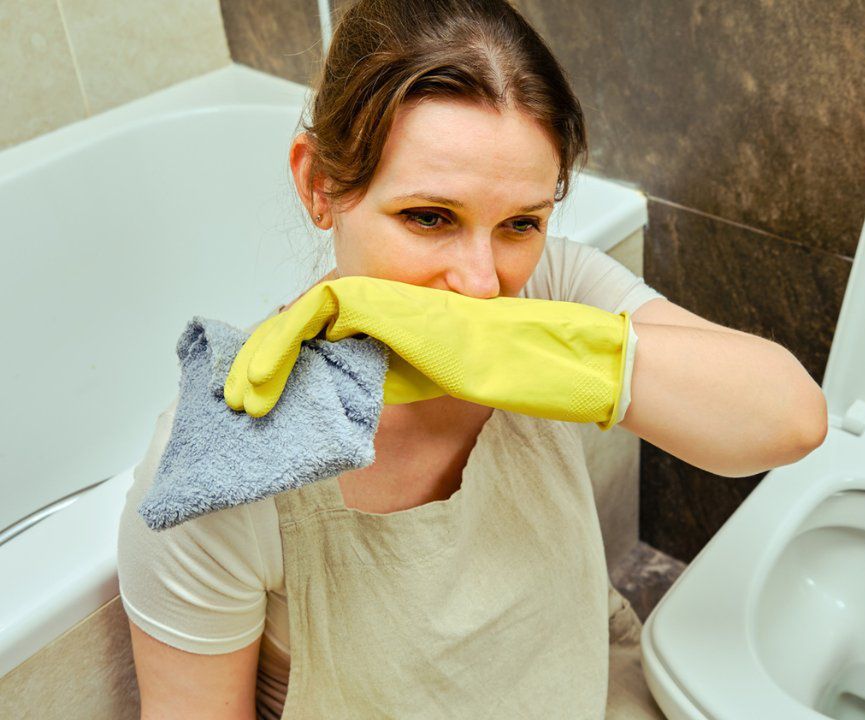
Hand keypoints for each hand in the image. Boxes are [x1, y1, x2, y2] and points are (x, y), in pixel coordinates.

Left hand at [224, 276, 631, 428]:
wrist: (522, 353)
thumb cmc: (487, 363)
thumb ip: (378, 377)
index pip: (318, 333)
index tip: (260, 399)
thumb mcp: (417, 377)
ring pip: (296, 317)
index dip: (283, 361)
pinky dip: (280, 344)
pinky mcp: (376, 297)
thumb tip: (337, 403)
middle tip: (237, 400)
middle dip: (261, 360)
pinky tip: (260, 376)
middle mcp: (373, 301)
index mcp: (383, 317)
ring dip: (261, 356)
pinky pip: (311, 315)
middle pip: (298, 323)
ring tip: (240, 396)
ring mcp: (374, 294)